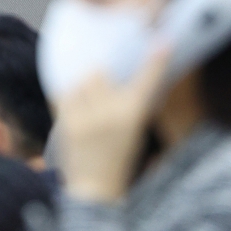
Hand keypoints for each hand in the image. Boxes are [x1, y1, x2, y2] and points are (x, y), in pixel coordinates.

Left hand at [55, 50, 168, 203]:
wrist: (96, 188)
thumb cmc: (120, 159)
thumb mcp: (136, 132)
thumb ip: (134, 103)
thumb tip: (127, 76)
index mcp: (133, 117)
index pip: (146, 80)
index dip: (156, 60)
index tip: (164, 41)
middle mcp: (109, 114)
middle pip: (100, 74)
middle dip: (102, 77)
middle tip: (104, 88)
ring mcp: (86, 118)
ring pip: (81, 82)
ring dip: (85, 87)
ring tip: (90, 101)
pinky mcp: (67, 124)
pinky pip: (65, 94)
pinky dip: (71, 96)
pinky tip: (78, 106)